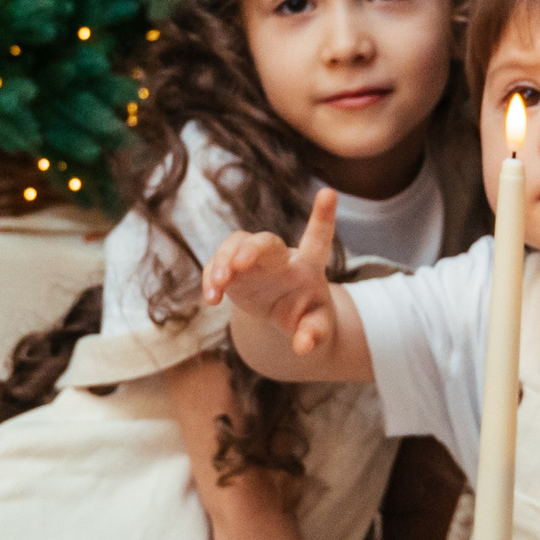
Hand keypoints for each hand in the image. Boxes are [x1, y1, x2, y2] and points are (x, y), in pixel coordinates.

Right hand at [202, 188, 338, 354]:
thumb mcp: (316, 326)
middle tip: (239, 264)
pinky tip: (212, 299)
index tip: (329, 193)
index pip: (318, 240)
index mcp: (307, 266)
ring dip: (223, 262)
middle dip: (251, 249)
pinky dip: (210, 280)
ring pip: (235, 245)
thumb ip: (314, 334)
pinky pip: (216, 266)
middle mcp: (279, 256)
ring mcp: (252, 260)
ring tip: (219, 286)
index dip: (323, 217)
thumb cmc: (307, 314)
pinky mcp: (230, 270)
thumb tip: (304, 347)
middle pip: (265, 242)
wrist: (284, 313)